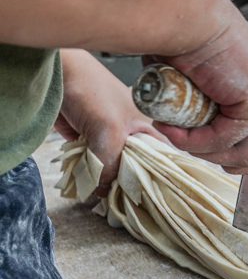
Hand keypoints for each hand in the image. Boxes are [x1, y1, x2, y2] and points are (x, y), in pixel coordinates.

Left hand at [55, 49, 166, 196]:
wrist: (56, 72)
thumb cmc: (90, 90)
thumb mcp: (109, 131)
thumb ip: (110, 164)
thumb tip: (105, 192)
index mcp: (149, 131)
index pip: (162, 162)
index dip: (159, 181)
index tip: (154, 203)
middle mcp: (133, 137)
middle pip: (135, 170)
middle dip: (129, 186)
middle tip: (126, 206)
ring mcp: (109, 140)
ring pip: (113, 169)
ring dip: (107, 182)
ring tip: (108, 201)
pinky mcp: (88, 142)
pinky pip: (93, 165)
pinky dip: (89, 175)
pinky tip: (89, 187)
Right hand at [148, 12, 247, 174]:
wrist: (185, 14)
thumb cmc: (183, 33)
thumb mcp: (202, 70)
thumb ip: (206, 98)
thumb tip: (184, 122)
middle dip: (245, 164)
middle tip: (216, 161)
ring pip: (247, 153)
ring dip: (208, 153)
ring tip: (177, 137)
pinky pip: (227, 141)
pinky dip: (197, 143)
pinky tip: (174, 132)